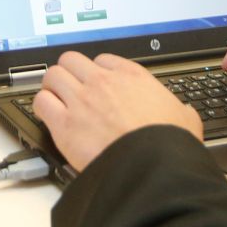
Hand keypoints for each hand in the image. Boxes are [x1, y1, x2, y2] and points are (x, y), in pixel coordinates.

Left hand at [32, 52, 201, 172]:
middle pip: (72, 59)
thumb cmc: (168, 144)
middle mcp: (102, 82)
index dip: (97, 72)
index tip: (97, 83)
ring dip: (52, 86)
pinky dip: (42, 106)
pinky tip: (49, 116)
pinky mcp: (64, 123)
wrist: (152, 167)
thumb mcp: (185, 117)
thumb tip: (184, 112)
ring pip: (52, 75)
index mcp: (131, 76)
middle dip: (69, 72)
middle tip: (71, 87)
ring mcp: (81, 100)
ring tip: (56, 99)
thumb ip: (179, 109)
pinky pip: (41, 102)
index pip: (102, 60)